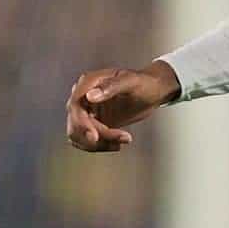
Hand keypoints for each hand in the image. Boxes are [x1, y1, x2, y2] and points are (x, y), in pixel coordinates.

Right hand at [65, 61, 180, 152]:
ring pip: (78, 135)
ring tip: (124, 139)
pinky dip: (100, 146)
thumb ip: (111, 87)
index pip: (75, 105)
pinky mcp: (91, 123)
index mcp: (89, 82)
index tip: (94, 137)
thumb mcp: (132, 82)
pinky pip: (86, 140)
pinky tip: (117, 144)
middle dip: (96, 136)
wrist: (153, 92)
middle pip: (76, 123)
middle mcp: (82, 96)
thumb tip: (89, 97)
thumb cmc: (144, 83)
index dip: (81, 123)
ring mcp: (85, 110)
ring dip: (99, 143)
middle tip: (119, 140)